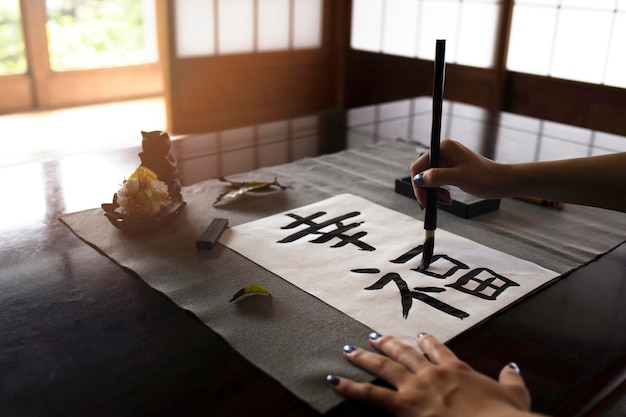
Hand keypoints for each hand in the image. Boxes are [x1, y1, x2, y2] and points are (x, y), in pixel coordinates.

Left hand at [327, 333, 535, 416]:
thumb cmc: (505, 415)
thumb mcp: (515, 396)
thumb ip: (511, 380)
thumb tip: (512, 367)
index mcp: (457, 370)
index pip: (437, 350)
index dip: (426, 342)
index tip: (417, 336)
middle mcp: (433, 373)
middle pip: (405, 354)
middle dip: (388, 344)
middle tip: (374, 336)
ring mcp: (416, 387)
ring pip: (384, 367)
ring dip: (365, 357)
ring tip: (349, 350)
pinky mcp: (404, 405)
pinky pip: (370, 395)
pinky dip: (350, 387)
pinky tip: (334, 380)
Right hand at [410, 139, 509, 208]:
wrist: (502, 182)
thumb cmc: (484, 178)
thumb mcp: (458, 178)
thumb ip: (436, 177)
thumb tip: (418, 179)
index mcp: (443, 148)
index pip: (419, 166)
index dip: (418, 185)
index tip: (423, 201)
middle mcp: (443, 151)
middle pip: (423, 172)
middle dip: (427, 189)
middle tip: (433, 203)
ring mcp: (448, 159)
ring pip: (430, 178)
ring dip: (434, 191)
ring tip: (446, 200)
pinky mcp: (452, 167)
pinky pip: (438, 180)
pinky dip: (440, 190)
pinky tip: (448, 197)